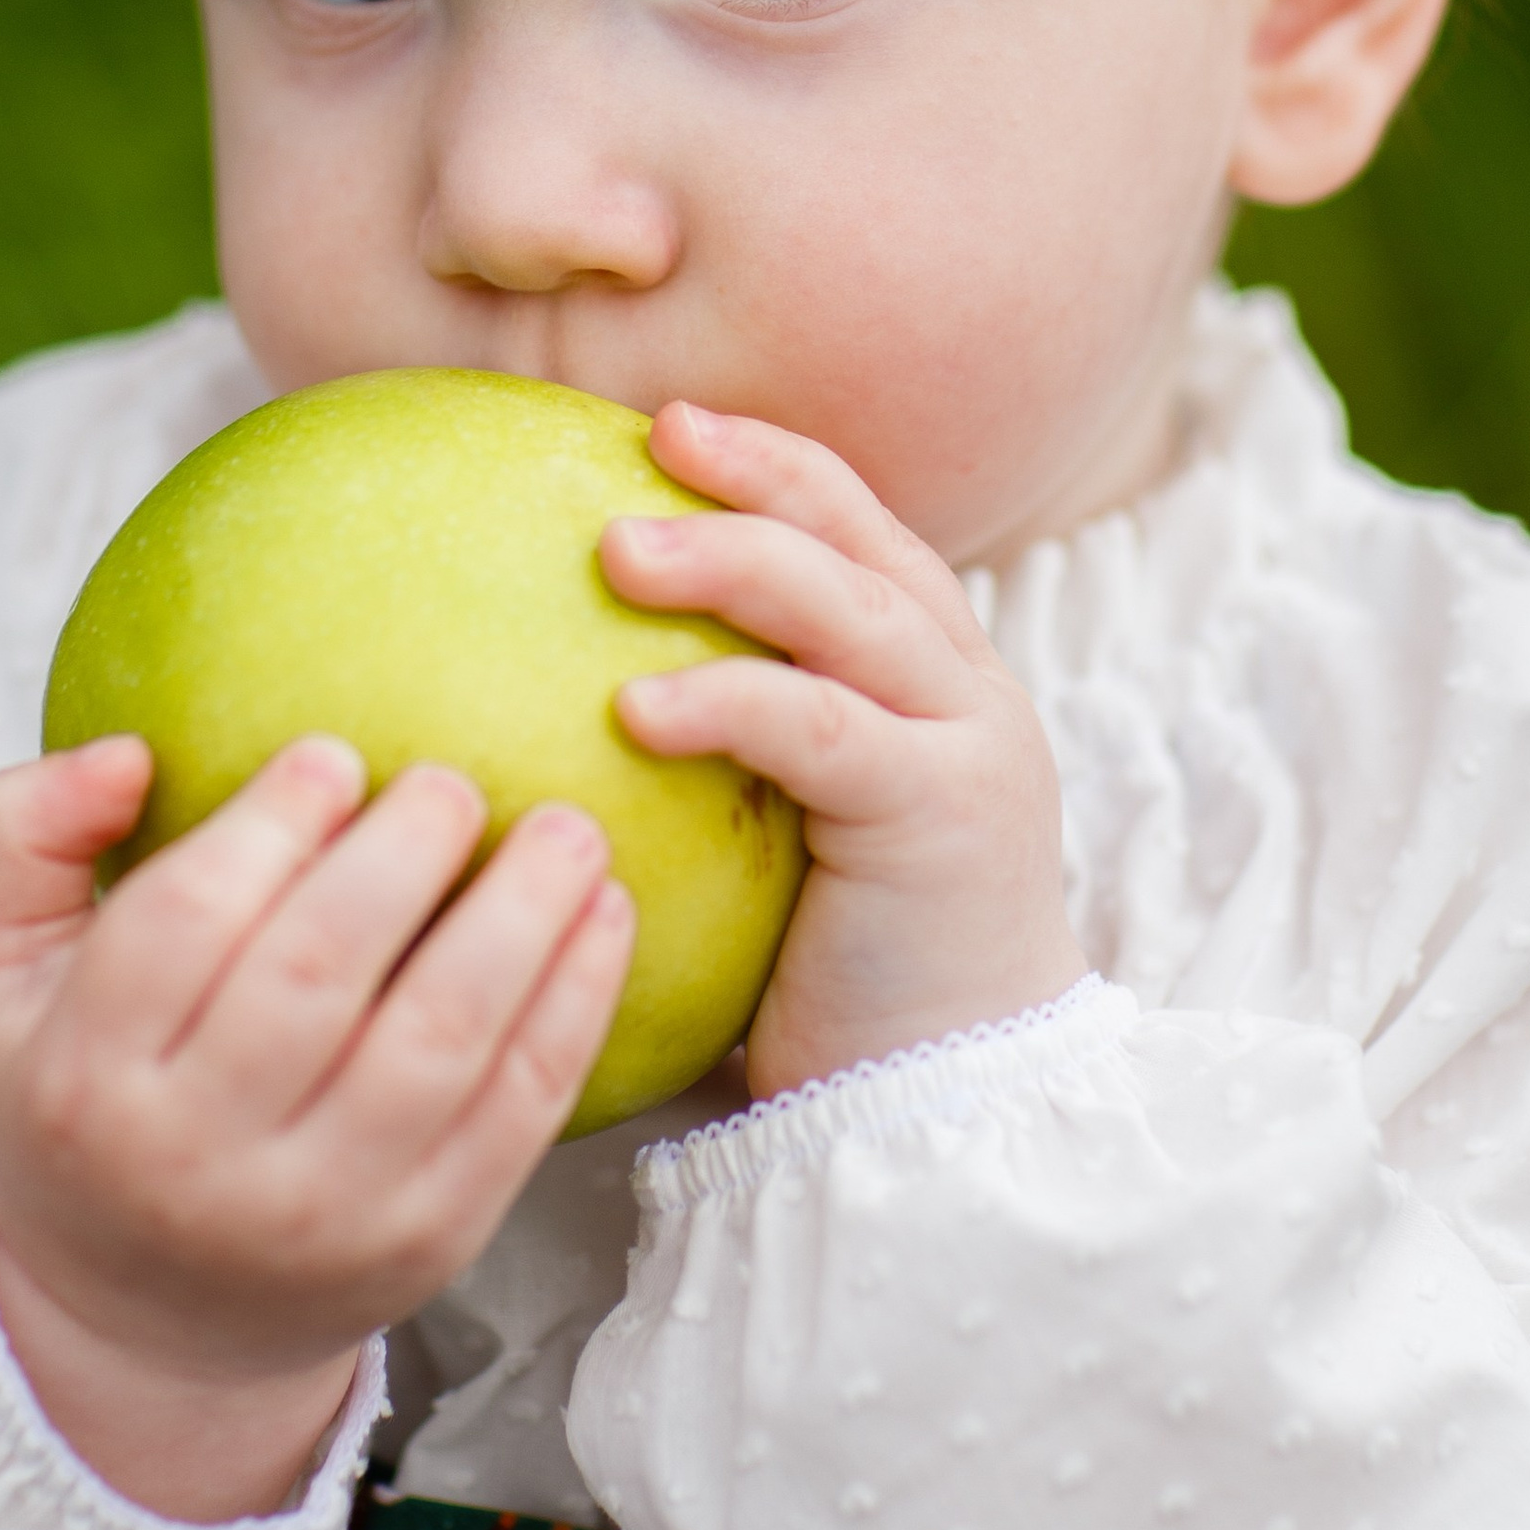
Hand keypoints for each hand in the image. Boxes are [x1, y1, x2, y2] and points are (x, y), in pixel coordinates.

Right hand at [0, 736, 631, 1521]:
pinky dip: (575, 1005)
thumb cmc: (84, 1095)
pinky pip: (520, 1110)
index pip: (179, 928)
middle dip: (402, 856)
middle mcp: (198, 1162)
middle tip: (452, 779)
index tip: (332, 754)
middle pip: (317, 976)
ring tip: (567, 828)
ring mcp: (323, 1217)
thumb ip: (21, 837)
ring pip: (441, 1044)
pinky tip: (606, 913)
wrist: (152, 1322)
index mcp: (85, 1081)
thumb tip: (126, 752)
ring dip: (522, 921)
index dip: (265, 828)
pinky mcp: (428, 1243)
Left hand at [602, 406, 1083, 1098]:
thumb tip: (562, 695)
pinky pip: (822, 730)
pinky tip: (634, 705)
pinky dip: (729, 701)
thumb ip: (726, 752)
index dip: (776, 465)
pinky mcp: (944, 814)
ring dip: (731, 563)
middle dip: (759, 474)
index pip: (861, 531)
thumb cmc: (836, 979)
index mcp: (934, 679)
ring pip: (846, 610)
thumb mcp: (778, 836)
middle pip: (861, 540)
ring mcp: (968, 744)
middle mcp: (966, 691)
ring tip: (618, 548)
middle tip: (650, 435)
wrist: (949, 1104)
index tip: (671, 424)